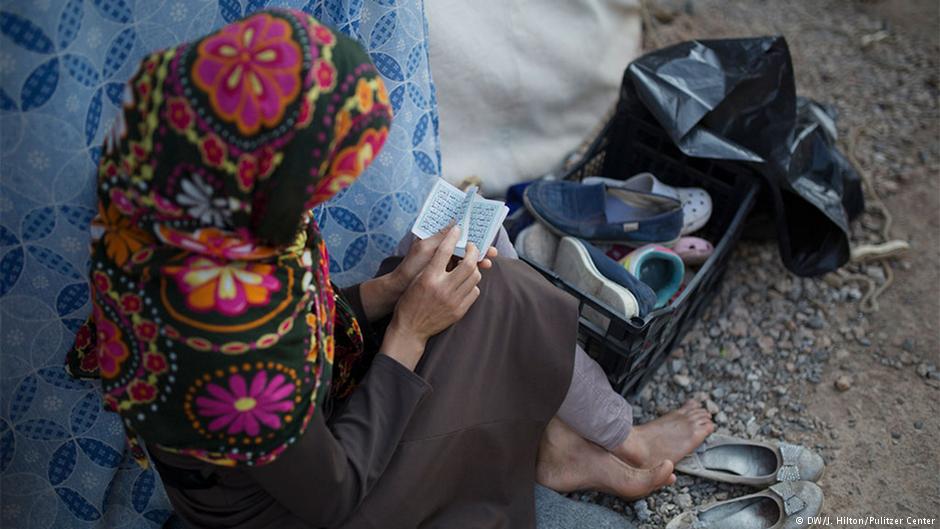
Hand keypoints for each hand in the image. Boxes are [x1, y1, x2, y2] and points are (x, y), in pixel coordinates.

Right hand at [382, 226, 483, 368]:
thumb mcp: (417, 279)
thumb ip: (432, 264)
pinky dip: (472, 284)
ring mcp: (453, 301)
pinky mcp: (459, 311)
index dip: (453, 237)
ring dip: (474, 268)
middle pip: (468, 263)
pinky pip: (475, 292)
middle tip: (471, 247)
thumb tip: (446, 248)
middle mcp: (443, 288)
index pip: (445, 250)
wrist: (410, 328)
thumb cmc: (410, 300)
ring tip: (468, 265)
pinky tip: (465, 283)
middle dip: (473, 251)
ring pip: (475, 277)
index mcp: (429, 277)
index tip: (457, 229)